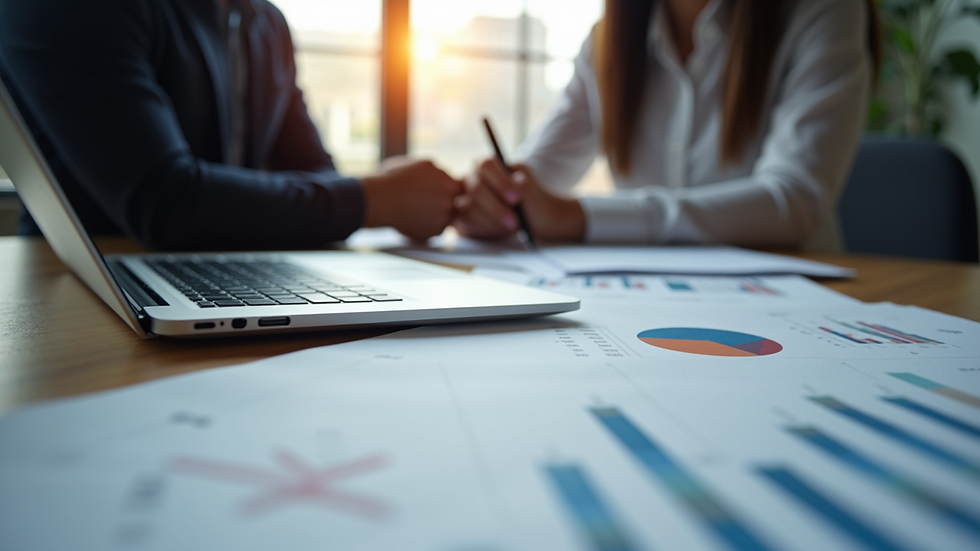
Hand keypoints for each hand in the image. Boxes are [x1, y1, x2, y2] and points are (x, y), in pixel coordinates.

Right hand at [361, 157, 463, 240]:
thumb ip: (438, 172)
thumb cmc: (395, 178)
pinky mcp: (432, 234)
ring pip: (445, 219)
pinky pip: (435, 231)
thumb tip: (443, 175)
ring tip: (415, 211)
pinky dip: (426, 228)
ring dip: (435, 216)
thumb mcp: (421, 164)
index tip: (437, 191)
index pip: (460, 189)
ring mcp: (442, 220)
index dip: (449, 190)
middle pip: (452, 205)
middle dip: (442, 203)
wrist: (379, 199)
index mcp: (450, 185)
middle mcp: (449, 203)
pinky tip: (412, 220)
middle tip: (424, 202)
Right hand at [454, 158, 584, 242]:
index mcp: (488, 165)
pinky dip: (487, 229)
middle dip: (496, 208)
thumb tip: (515, 186)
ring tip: (513, 226)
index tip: (516, 198)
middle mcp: (472, 179)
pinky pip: (467, 224)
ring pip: (470, 209)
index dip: (500, 182)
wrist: (534, 221)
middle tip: (515, 222)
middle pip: (476, 189)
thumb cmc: (532, 201)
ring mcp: (465, 199)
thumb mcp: (533, 190)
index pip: (485, 165)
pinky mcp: (463, 218)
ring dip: (493, 221)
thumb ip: (524, 186)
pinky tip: (501, 230)